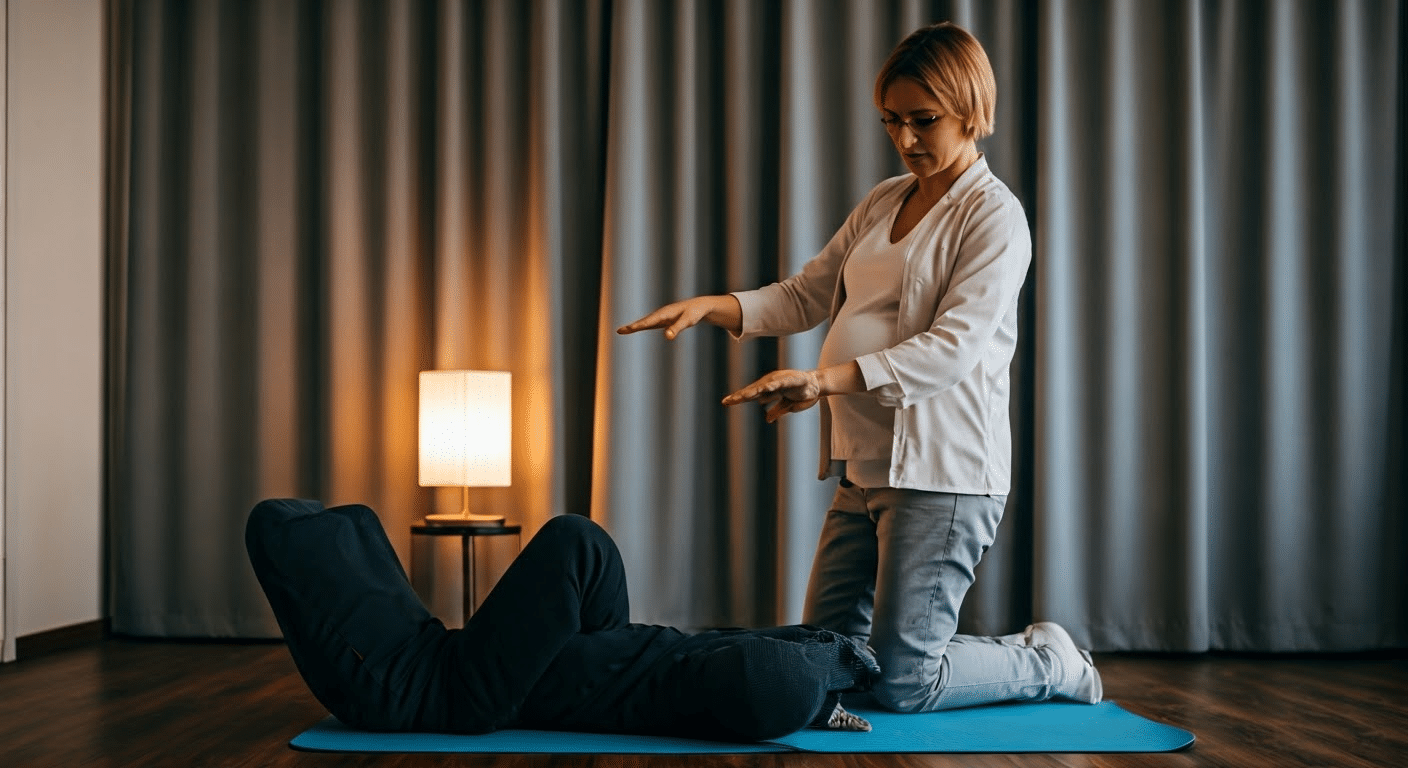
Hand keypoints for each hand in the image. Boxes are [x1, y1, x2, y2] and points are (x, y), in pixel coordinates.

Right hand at [617, 295, 741, 338]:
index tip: (630, 328)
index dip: (640, 325)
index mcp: (666, 313)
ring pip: (645, 323)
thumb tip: (667, 336)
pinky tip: (634, 329)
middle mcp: (661, 314)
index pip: (651, 321)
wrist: (700, 306)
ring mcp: (661, 317)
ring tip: (621, 331)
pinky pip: (650, 324)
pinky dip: (641, 326)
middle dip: (632, 326)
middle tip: (619, 331)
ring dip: (634, 327)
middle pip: (644, 321)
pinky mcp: (663, 320)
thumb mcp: (688, 321)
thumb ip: (677, 328)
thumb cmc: (694, 313)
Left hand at [722, 369, 822, 421]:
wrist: (816, 386)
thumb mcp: (787, 406)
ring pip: (764, 386)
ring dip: (753, 391)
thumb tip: (767, 419)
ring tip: (742, 397)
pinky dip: (773, 385)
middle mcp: (771, 383)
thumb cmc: (800, 394)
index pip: (751, 394)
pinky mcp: (792, 379)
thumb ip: (776, 411)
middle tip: (728, 401)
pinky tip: (765, 388)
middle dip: (741, 396)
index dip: (738, 398)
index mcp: (768, 389)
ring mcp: (781, 380)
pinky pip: (781, 382)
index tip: (725, 402)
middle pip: (753, 390)